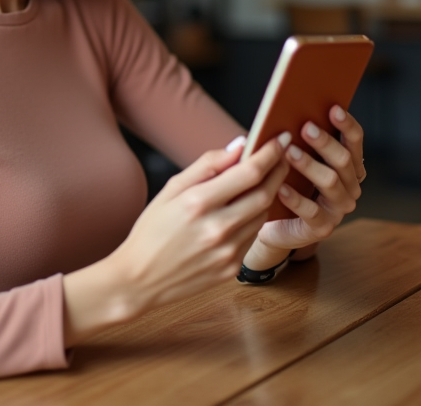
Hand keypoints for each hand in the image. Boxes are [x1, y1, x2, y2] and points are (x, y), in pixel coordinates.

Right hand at [63, 134, 289, 344]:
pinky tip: (243, 211)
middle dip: (278, 171)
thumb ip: (206, 165)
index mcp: (198, 203)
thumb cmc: (151, 231)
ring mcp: (227, 251)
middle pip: (265, 193)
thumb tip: (239, 146)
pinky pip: (253, 236)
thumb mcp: (170, 190)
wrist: (139, 279)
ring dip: (266, 195)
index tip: (279, 140)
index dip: (269, 154)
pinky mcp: (232, 268)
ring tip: (259, 182)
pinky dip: (254, 219)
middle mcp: (217, 228)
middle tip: (281, 156)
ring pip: (263, 215)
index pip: (249, 173)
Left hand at [244, 105, 365, 269]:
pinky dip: (296, 198)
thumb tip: (293, 110)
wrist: (276, 223)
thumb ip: (303, 140)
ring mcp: (338, 209)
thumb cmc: (289, 183)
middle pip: (344, 161)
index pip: (355, 141)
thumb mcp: (298, 159)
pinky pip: (312, 211)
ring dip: (309, 165)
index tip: (333, 108)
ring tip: (289, 152)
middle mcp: (350, 187)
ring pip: (330, 182)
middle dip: (325, 142)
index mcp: (349, 167)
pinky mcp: (323, 227)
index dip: (346, 125)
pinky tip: (281, 187)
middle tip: (305, 127)